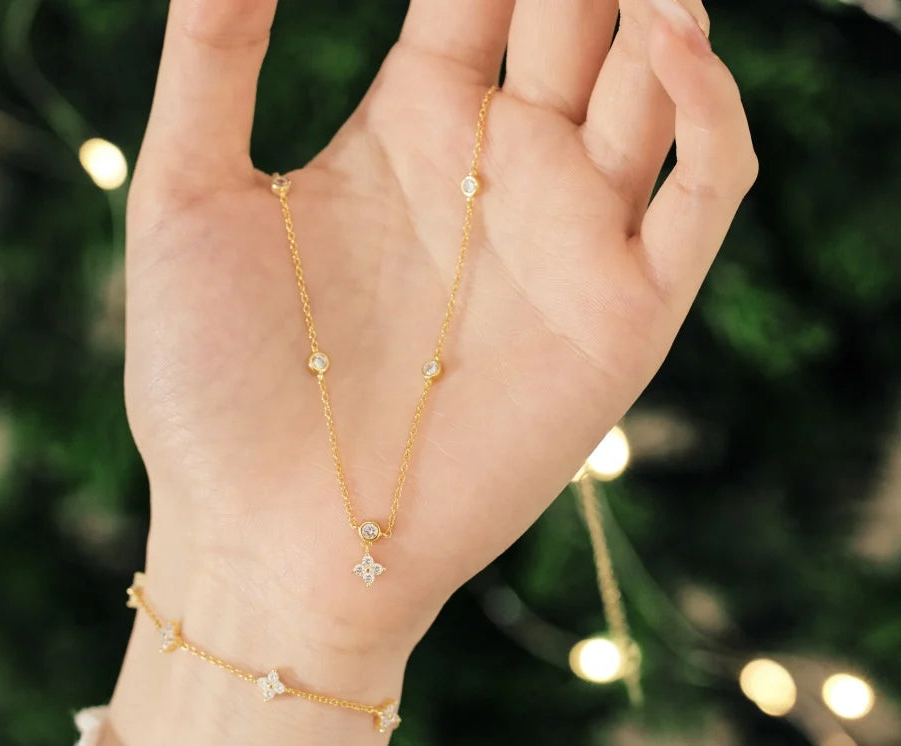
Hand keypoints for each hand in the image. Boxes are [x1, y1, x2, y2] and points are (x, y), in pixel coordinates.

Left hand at [124, 0, 756, 664]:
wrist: (263, 537)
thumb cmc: (210, 386)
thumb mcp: (187, 199)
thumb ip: (213, 53)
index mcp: (413, 125)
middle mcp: (504, 171)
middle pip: (583, 15)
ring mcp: (570, 240)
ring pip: (659, 86)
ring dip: (661, 12)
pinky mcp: (621, 317)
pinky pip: (703, 194)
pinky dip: (713, 113)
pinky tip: (673, 44)